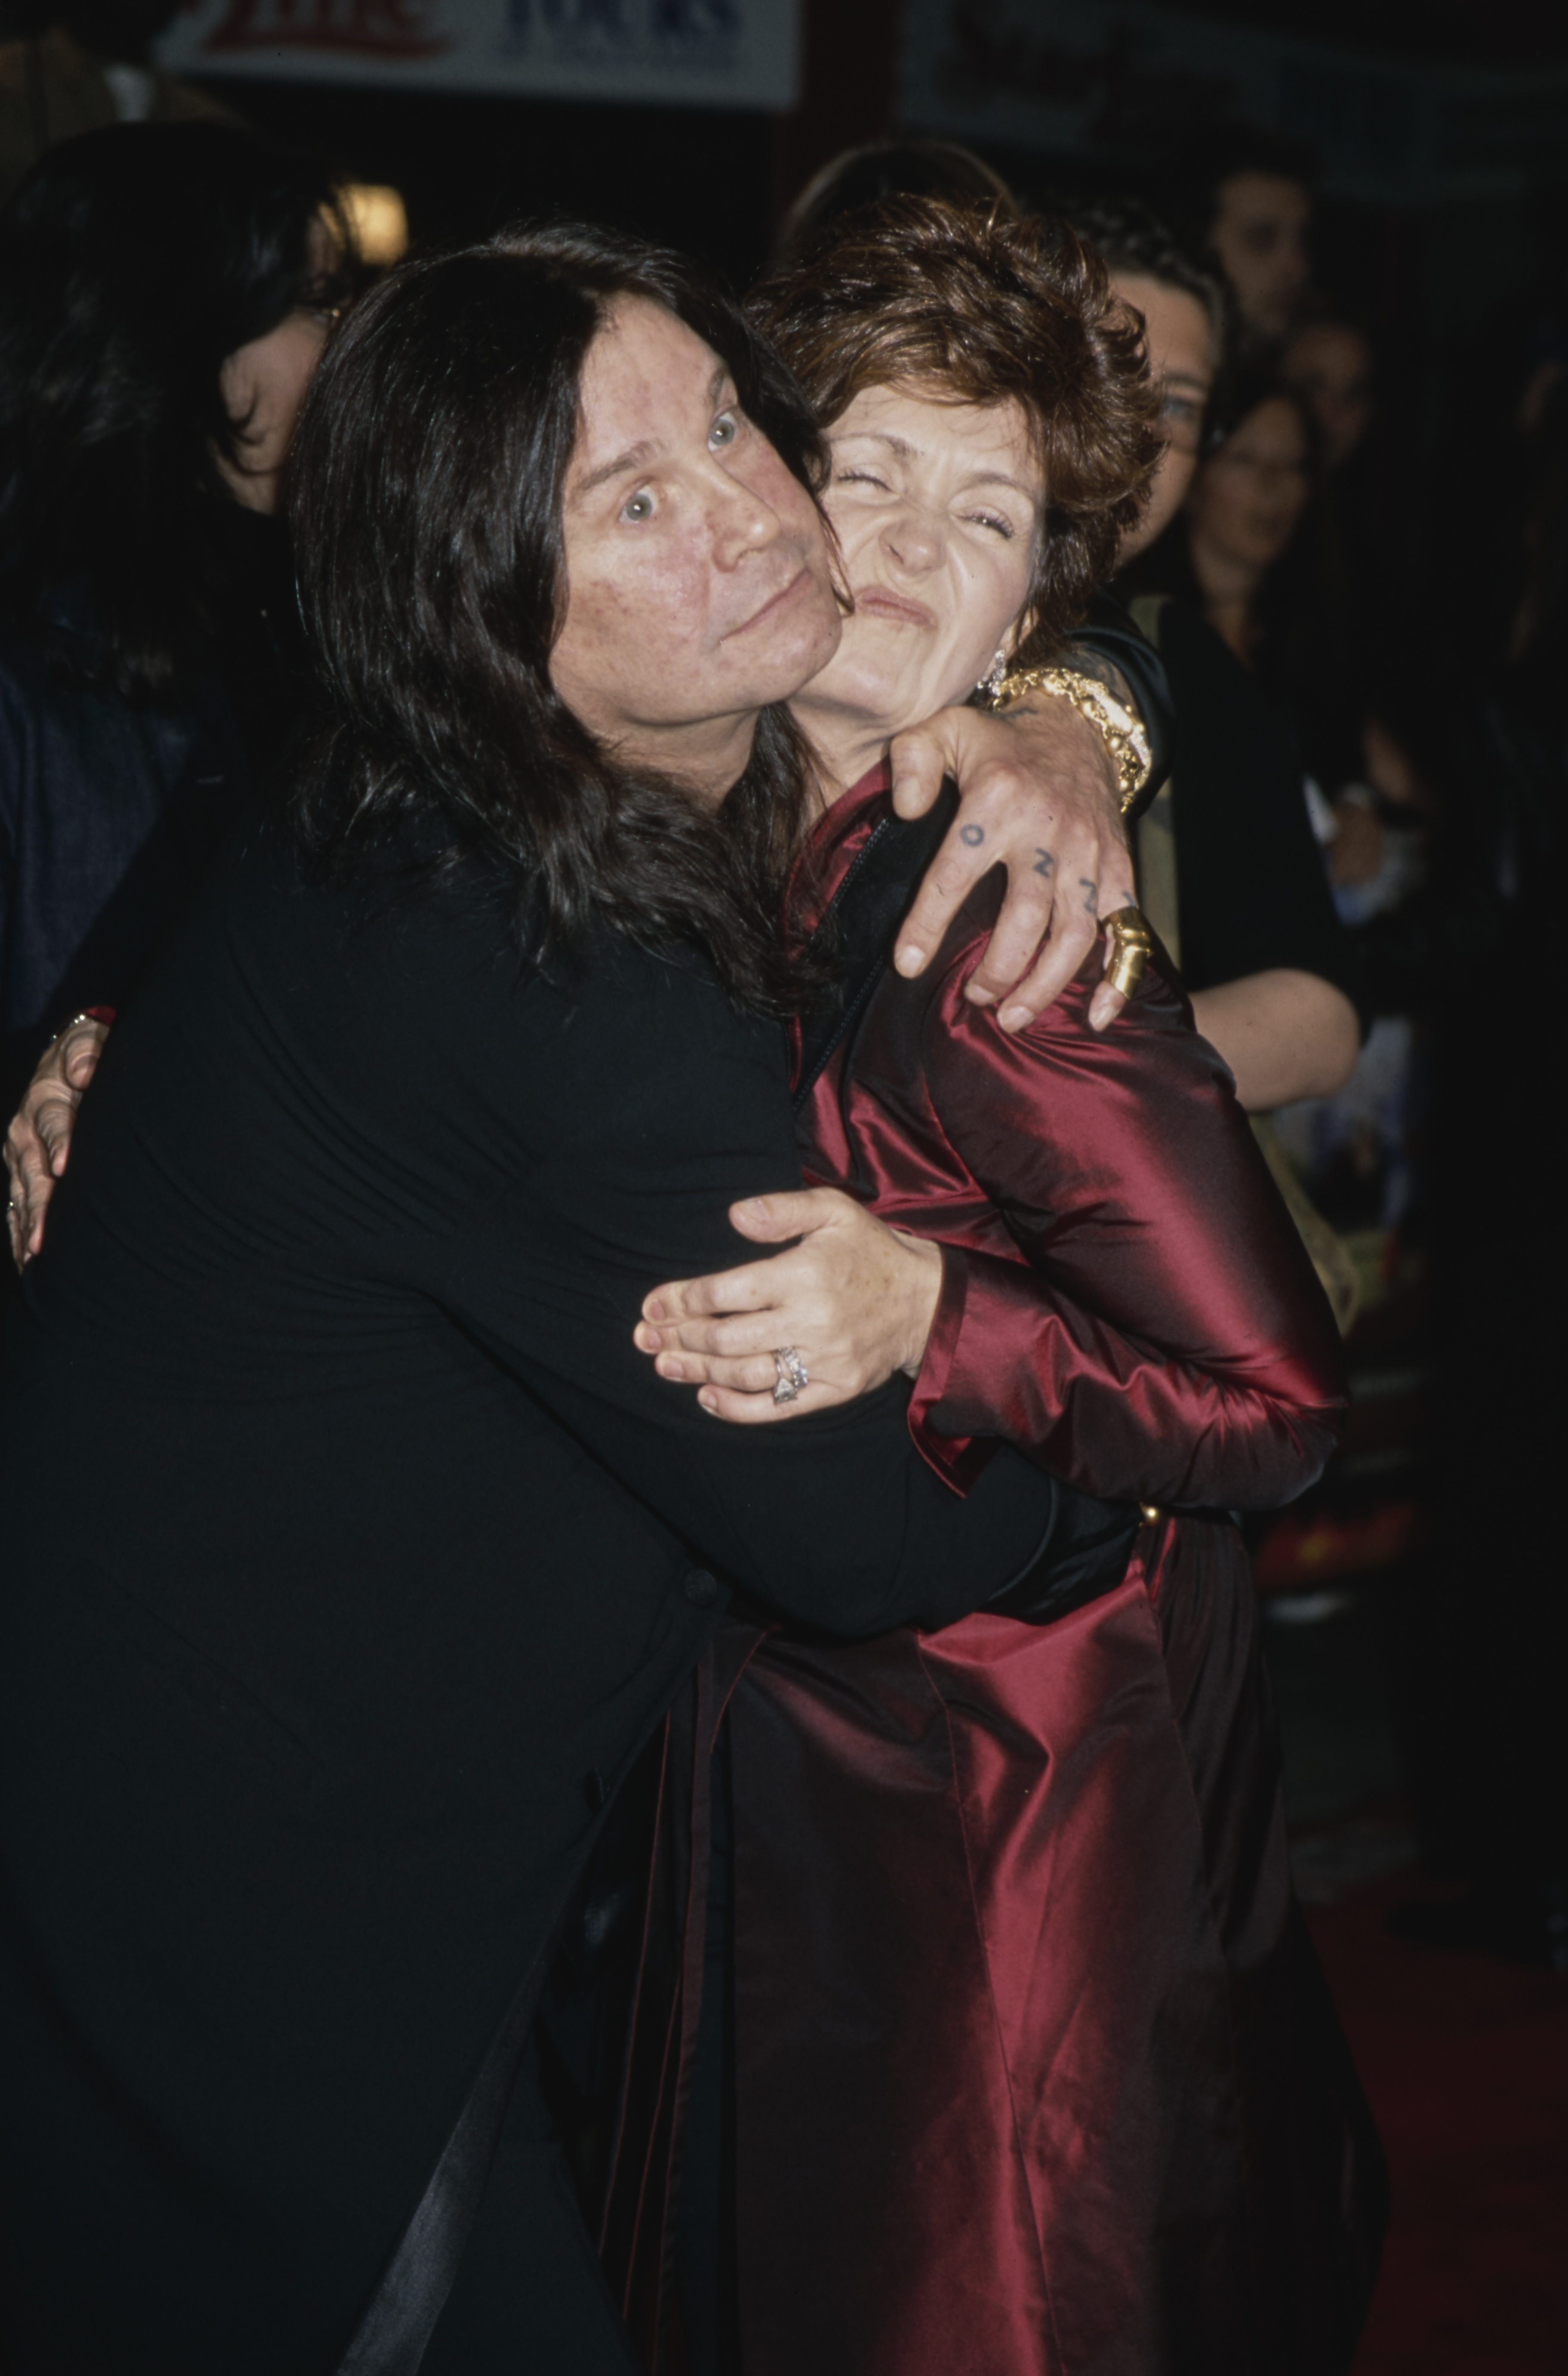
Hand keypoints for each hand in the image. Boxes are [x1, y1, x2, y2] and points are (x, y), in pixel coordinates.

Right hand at [4, 1016, 107, 1268]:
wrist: (71, 1061)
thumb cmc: (88, 1056)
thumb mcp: (88, 1044)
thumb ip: (86, 1053)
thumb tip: (83, 1071)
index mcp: (44, 1100)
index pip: (52, 1123)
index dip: (58, 1143)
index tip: (64, 1165)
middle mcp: (25, 1132)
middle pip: (34, 1172)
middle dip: (40, 1204)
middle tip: (46, 1235)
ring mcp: (21, 1158)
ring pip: (23, 1196)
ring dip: (29, 1225)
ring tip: (35, 1254)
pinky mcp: (22, 1176)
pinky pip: (18, 1208)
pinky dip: (22, 1233)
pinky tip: (29, 1261)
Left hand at [632, 1186, 942, 1424]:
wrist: (924, 1302)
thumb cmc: (869, 1251)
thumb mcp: (833, 1211)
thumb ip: (782, 1210)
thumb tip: (734, 1216)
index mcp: (804, 1274)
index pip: (728, 1292)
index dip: (684, 1300)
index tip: (654, 1305)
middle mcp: (811, 1320)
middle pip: (728, 1337)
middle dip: (680, 1338)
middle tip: (645, 1338)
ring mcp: (823, 1359)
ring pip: (746, 1373)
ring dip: (698, 1372)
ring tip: (665, 1365)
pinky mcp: (835, 1388)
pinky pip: (778, 1406)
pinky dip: (738, 1408)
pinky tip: (706, 1398)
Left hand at [888, 696, 1137, 1033]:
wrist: (1076, 726)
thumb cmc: (997, 743)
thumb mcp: (944, 730)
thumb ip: (912, 761)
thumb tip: (905, 810)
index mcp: (997, 801)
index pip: (954, 874)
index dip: (927, 925)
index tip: (907, 965)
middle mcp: (1048, 831)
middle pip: (1025, 919)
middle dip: (997, 969)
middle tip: (974, 997)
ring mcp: (1089, 852)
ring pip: (1074, 934)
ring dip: (1044, 985)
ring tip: (1012, 1017)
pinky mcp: (1118, 867)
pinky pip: (1126, 928)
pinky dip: (1118, 976)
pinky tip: (1097, 1015)